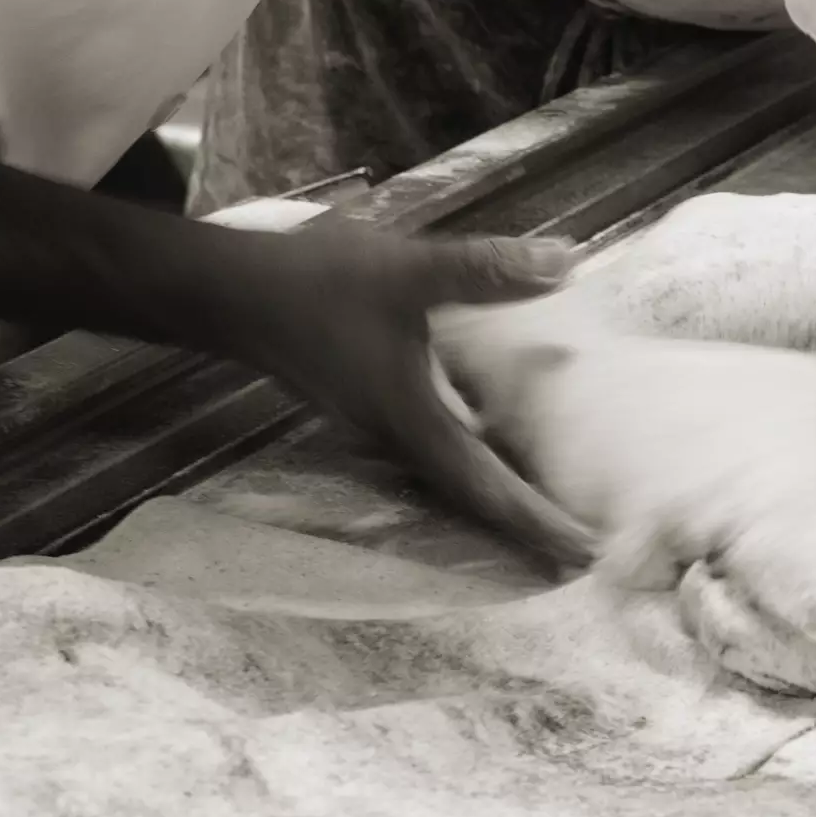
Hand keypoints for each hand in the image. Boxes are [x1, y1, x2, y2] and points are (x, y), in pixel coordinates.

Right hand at [221, 227, 598, 571]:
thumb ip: (483, 270)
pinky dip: (476, 467)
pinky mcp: (374, 411)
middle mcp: (397, 440)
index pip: (486, 485)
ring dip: (502, 502)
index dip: (537, 520)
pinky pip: (437, 456)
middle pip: (474, 500)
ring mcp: (381, 431)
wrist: (229, 292)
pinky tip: (499, 452)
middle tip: (586, 552)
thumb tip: (566, 264)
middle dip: (528, 526)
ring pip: (454, 481)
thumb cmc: (313, 284)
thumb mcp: (404, 270)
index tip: (585, 552)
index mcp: (412, 421)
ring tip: (555, 518)